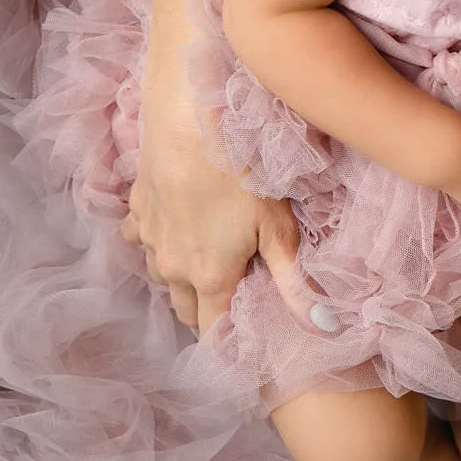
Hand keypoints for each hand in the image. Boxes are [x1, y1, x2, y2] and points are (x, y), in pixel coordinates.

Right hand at [124, 123, 318, 335]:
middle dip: (205, 311)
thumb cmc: (242, 173)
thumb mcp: (278, 228)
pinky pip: (142, 241)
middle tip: (232, 299)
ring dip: (181, 279)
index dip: (227, 337)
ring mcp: (149, 240)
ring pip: (162, 277)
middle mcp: (171, 267)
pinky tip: (175, 227)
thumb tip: (323, 327)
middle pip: (185, 309)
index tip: (242, 337)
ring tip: (208, 263)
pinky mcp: (137, 211)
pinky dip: (156, 242)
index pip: (212, 329)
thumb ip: (295, 283)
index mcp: (208, 277)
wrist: (191, 122)